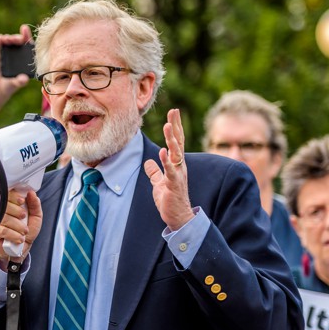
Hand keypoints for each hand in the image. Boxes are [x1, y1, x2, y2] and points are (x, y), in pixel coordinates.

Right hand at [0, 24, 33, 99]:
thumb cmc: (8, 87)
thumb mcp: (16, 84)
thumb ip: (20, 81)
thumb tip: (24, 79)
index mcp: (23, 60)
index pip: (27, 46)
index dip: (27, 37)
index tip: (26, 30)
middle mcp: (15, 55)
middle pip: (19, 41)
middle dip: (19, 37)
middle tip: (19, 38)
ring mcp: (6, 54)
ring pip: (9, 41)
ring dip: (10, 38)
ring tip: (9, 39)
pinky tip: (0, 38)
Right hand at [0, 189, 41, 268]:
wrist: (21, 249)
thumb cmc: (27, 231)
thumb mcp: (36, 217)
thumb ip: (35, 205)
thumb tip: (32, 193)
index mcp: (11, 204)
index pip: (8, 195)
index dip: (14, 197)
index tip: (22, 201)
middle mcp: (1, 211)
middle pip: (5, 205)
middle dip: (17, 211)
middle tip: (24, 218)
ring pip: (5, 218)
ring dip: (18, 226)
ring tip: (24, 232)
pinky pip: (2, 230)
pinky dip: (13, 234)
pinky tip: (19, 238)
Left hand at [143, 109, 193, 230]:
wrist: (178, 217)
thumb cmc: (170, 200)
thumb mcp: (160, 183)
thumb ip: (155, 171)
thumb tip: (149, 162)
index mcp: (176, 164)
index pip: (176, 142)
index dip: (174, 127)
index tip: (173, 113)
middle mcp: (180, 167)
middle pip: (178, 143)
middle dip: (175, 126)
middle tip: (174, 111)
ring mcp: (178, 175)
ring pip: (175, 154)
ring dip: (171, 140)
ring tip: (167, 126)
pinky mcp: (174, 185)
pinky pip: (171, 171)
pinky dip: (166, 161)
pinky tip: (163, 151)